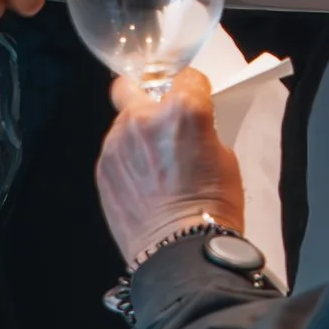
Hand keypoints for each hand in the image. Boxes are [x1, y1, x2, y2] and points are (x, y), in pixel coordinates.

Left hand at [95, 69, 244, 263]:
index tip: (196, 99)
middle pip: (136, 86)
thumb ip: (201, 130)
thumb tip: (190, 128)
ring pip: (123, 121)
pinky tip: (143, 183)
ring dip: (137, 133)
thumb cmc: (212, 209)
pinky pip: (115, 150)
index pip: (187, 77)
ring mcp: (117, 142)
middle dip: (148, 98)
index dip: (194, 89)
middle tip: (161, 121)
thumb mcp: (225, 158)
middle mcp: (144, 119)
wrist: (179, 251)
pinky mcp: (102, 167)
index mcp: (183, 110)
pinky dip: (127, 159)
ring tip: (155, 165)